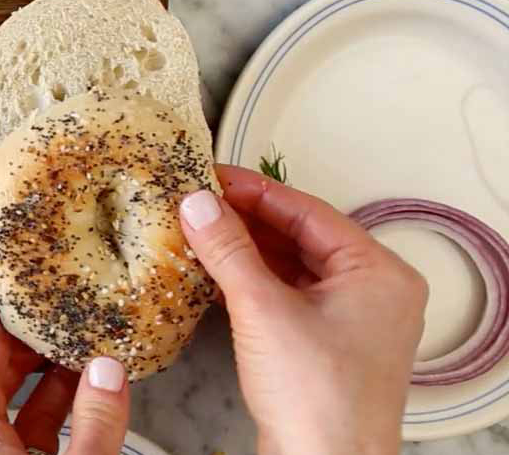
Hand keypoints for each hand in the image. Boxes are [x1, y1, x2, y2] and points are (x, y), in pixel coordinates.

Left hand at [0, 307, 129, 454]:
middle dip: (27, 353)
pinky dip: (68, 418)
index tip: (7, 304)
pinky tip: (95, 402)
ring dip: (55, 386)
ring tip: (83, 354)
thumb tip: (107, 373)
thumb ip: (94, 424)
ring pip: (25, 417)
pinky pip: (45, 442)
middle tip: (52, 320)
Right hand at [179, 165, 427, 454]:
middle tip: (196, 202)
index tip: (210, 176)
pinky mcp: (326, 344)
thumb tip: (198, 203)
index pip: (308, 211)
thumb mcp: (263, 310)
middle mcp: (373, 291)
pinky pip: (287, 295)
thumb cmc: (316, 398)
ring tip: (197, 232)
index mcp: (377, 271)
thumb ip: (229, 250)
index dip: (254, 191)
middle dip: (246, 221)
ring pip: (291, 266)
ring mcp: (351, 320)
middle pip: (300, 236)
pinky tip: (214, 272)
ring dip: (245, 251)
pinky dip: (251, 281)